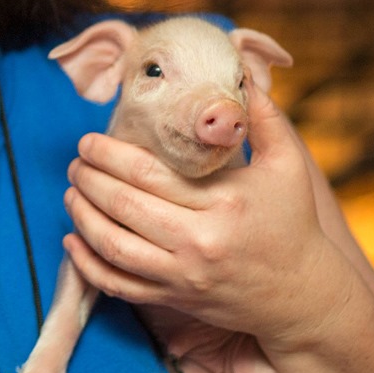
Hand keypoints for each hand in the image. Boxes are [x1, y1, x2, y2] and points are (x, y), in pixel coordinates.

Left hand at [62, 84, 355, 349]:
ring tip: (71, 193)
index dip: (109, 155)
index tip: (88, 140)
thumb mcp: (287, 164)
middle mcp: (199, 242)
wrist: (302, 295)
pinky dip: (89, 265)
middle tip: (75, 162)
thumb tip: (238, 72)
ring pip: (114, 248)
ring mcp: (184, 276)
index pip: (149, 175)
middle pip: (125, 207)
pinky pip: (119, 286)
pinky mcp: (175, 300)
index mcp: (224, 203)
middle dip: (89, 181)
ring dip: (82, 218)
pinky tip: (73, 240)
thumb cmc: (292, 222)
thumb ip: (264, 117)